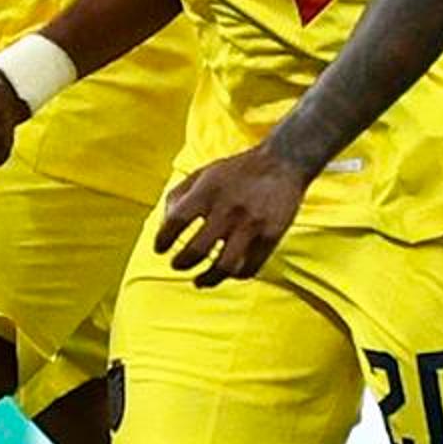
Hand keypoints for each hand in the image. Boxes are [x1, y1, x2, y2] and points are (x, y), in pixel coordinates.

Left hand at [158, 142, 310, 286]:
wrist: (283, 161)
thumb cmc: (237, 171)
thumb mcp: (204, 173)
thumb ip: (179, 195)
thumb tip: (163, 225)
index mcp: (208, 191)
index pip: (176, 221)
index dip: (162, 239)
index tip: (159, 249)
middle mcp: (227, 209)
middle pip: (196, 250)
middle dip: (181, 263)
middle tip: (177, 265)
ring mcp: (250, 225)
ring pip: (224, 266)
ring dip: (207, 279)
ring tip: (199, 281)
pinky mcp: (270, 236)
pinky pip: (250, 267)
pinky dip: (235, 275)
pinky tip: (228, 273)